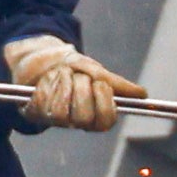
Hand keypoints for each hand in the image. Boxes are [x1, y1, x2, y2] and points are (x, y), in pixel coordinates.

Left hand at [2, 35, 121, 131]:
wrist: (40, 54)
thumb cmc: (70, 65)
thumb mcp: (95, 70)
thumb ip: (116, 84)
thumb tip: (142, 95)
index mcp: (93, 114)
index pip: (105, 122)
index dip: (103, 101)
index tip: (99, 82)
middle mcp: (75, 121)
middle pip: (84, 117)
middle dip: (81, 88)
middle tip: (77, 75)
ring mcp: (54, 119)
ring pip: (62, 113)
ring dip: (63, 83)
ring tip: (60, 73)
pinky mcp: (34, 112)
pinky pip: (44, 103)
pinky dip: (48, 83)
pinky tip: (46, 78)